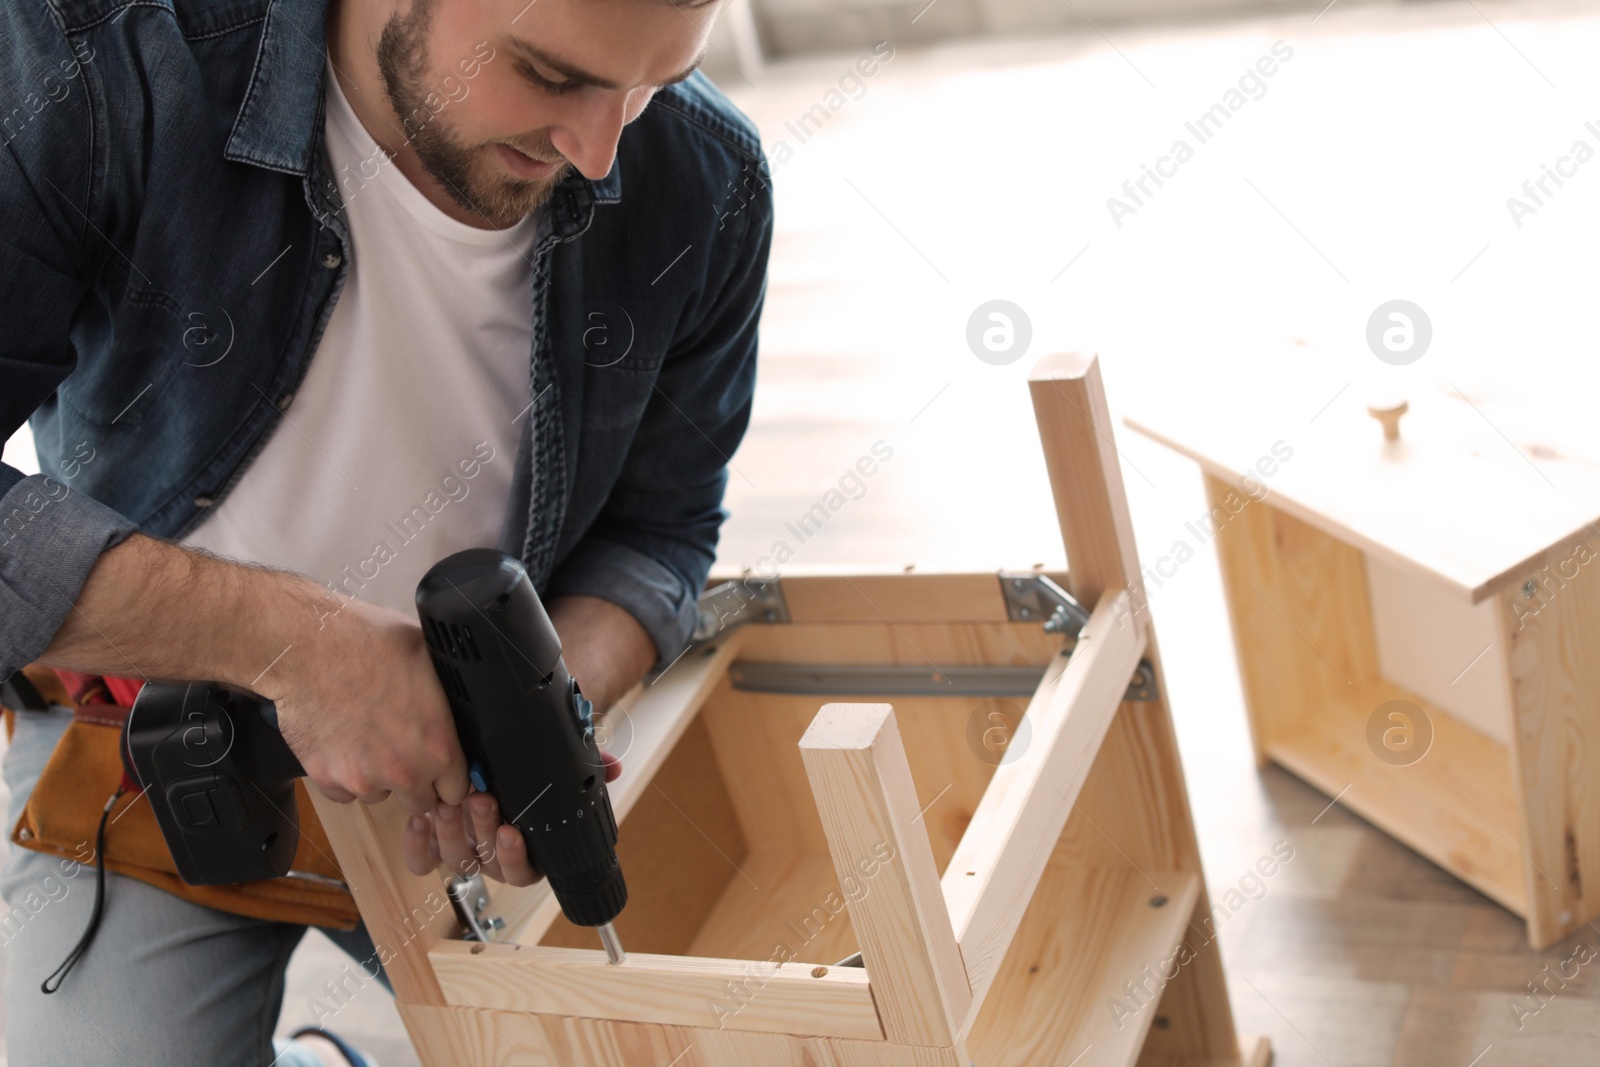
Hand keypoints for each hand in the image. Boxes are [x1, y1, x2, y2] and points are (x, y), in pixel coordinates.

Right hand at [256, 589, 470, 813]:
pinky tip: (344, 741)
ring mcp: (362, 779)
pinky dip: (344, 774)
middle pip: (420, 801)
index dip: (450, 778)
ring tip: (369, 735)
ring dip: (378, 776)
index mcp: (438, 746)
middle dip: (416, 782)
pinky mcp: (326, 778)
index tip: (441, 768)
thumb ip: (449, 700)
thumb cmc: (370, 644)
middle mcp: (403, 772)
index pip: (457, 790)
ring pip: (380, 794)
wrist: (310, 647)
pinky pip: (343, 792)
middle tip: (403, 749)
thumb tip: (460, 706)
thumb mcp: (431, 661)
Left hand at [401, 750, 622, 884]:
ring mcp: (462, 848)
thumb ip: (585, 763)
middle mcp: (492, 855)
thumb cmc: (523, 764)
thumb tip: (613, 766)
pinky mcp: (432, 840)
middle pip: (487, 862)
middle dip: (484, 831)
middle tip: (483, 799)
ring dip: (453, 833)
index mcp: (526, 849)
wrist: (485, 750)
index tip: (514, 830)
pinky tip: (420, 818)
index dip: (516, 857)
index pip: (524, 872)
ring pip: (455, 859)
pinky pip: (421, 858)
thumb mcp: (554, 761)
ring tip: (451, 802)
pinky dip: (418, 844)